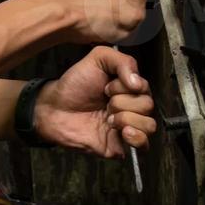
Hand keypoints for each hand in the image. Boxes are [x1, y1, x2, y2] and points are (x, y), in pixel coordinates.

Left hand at [32, 46, 157, 157]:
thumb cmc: (75, 84)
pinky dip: (137, 137)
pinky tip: (122, 131)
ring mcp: (127, 127)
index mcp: (130, 88)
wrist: (55, 108)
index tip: (106, 87)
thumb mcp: (98, 58)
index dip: (125, 86)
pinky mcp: (121, 145)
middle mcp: (132, 107)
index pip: (145, 87)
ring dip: (127, 118)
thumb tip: (138, 83)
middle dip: (123, 102)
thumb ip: (123, 61)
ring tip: (108, 118)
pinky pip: (144, 145)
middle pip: (148, 106)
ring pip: (149, 125)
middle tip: (104, 102)